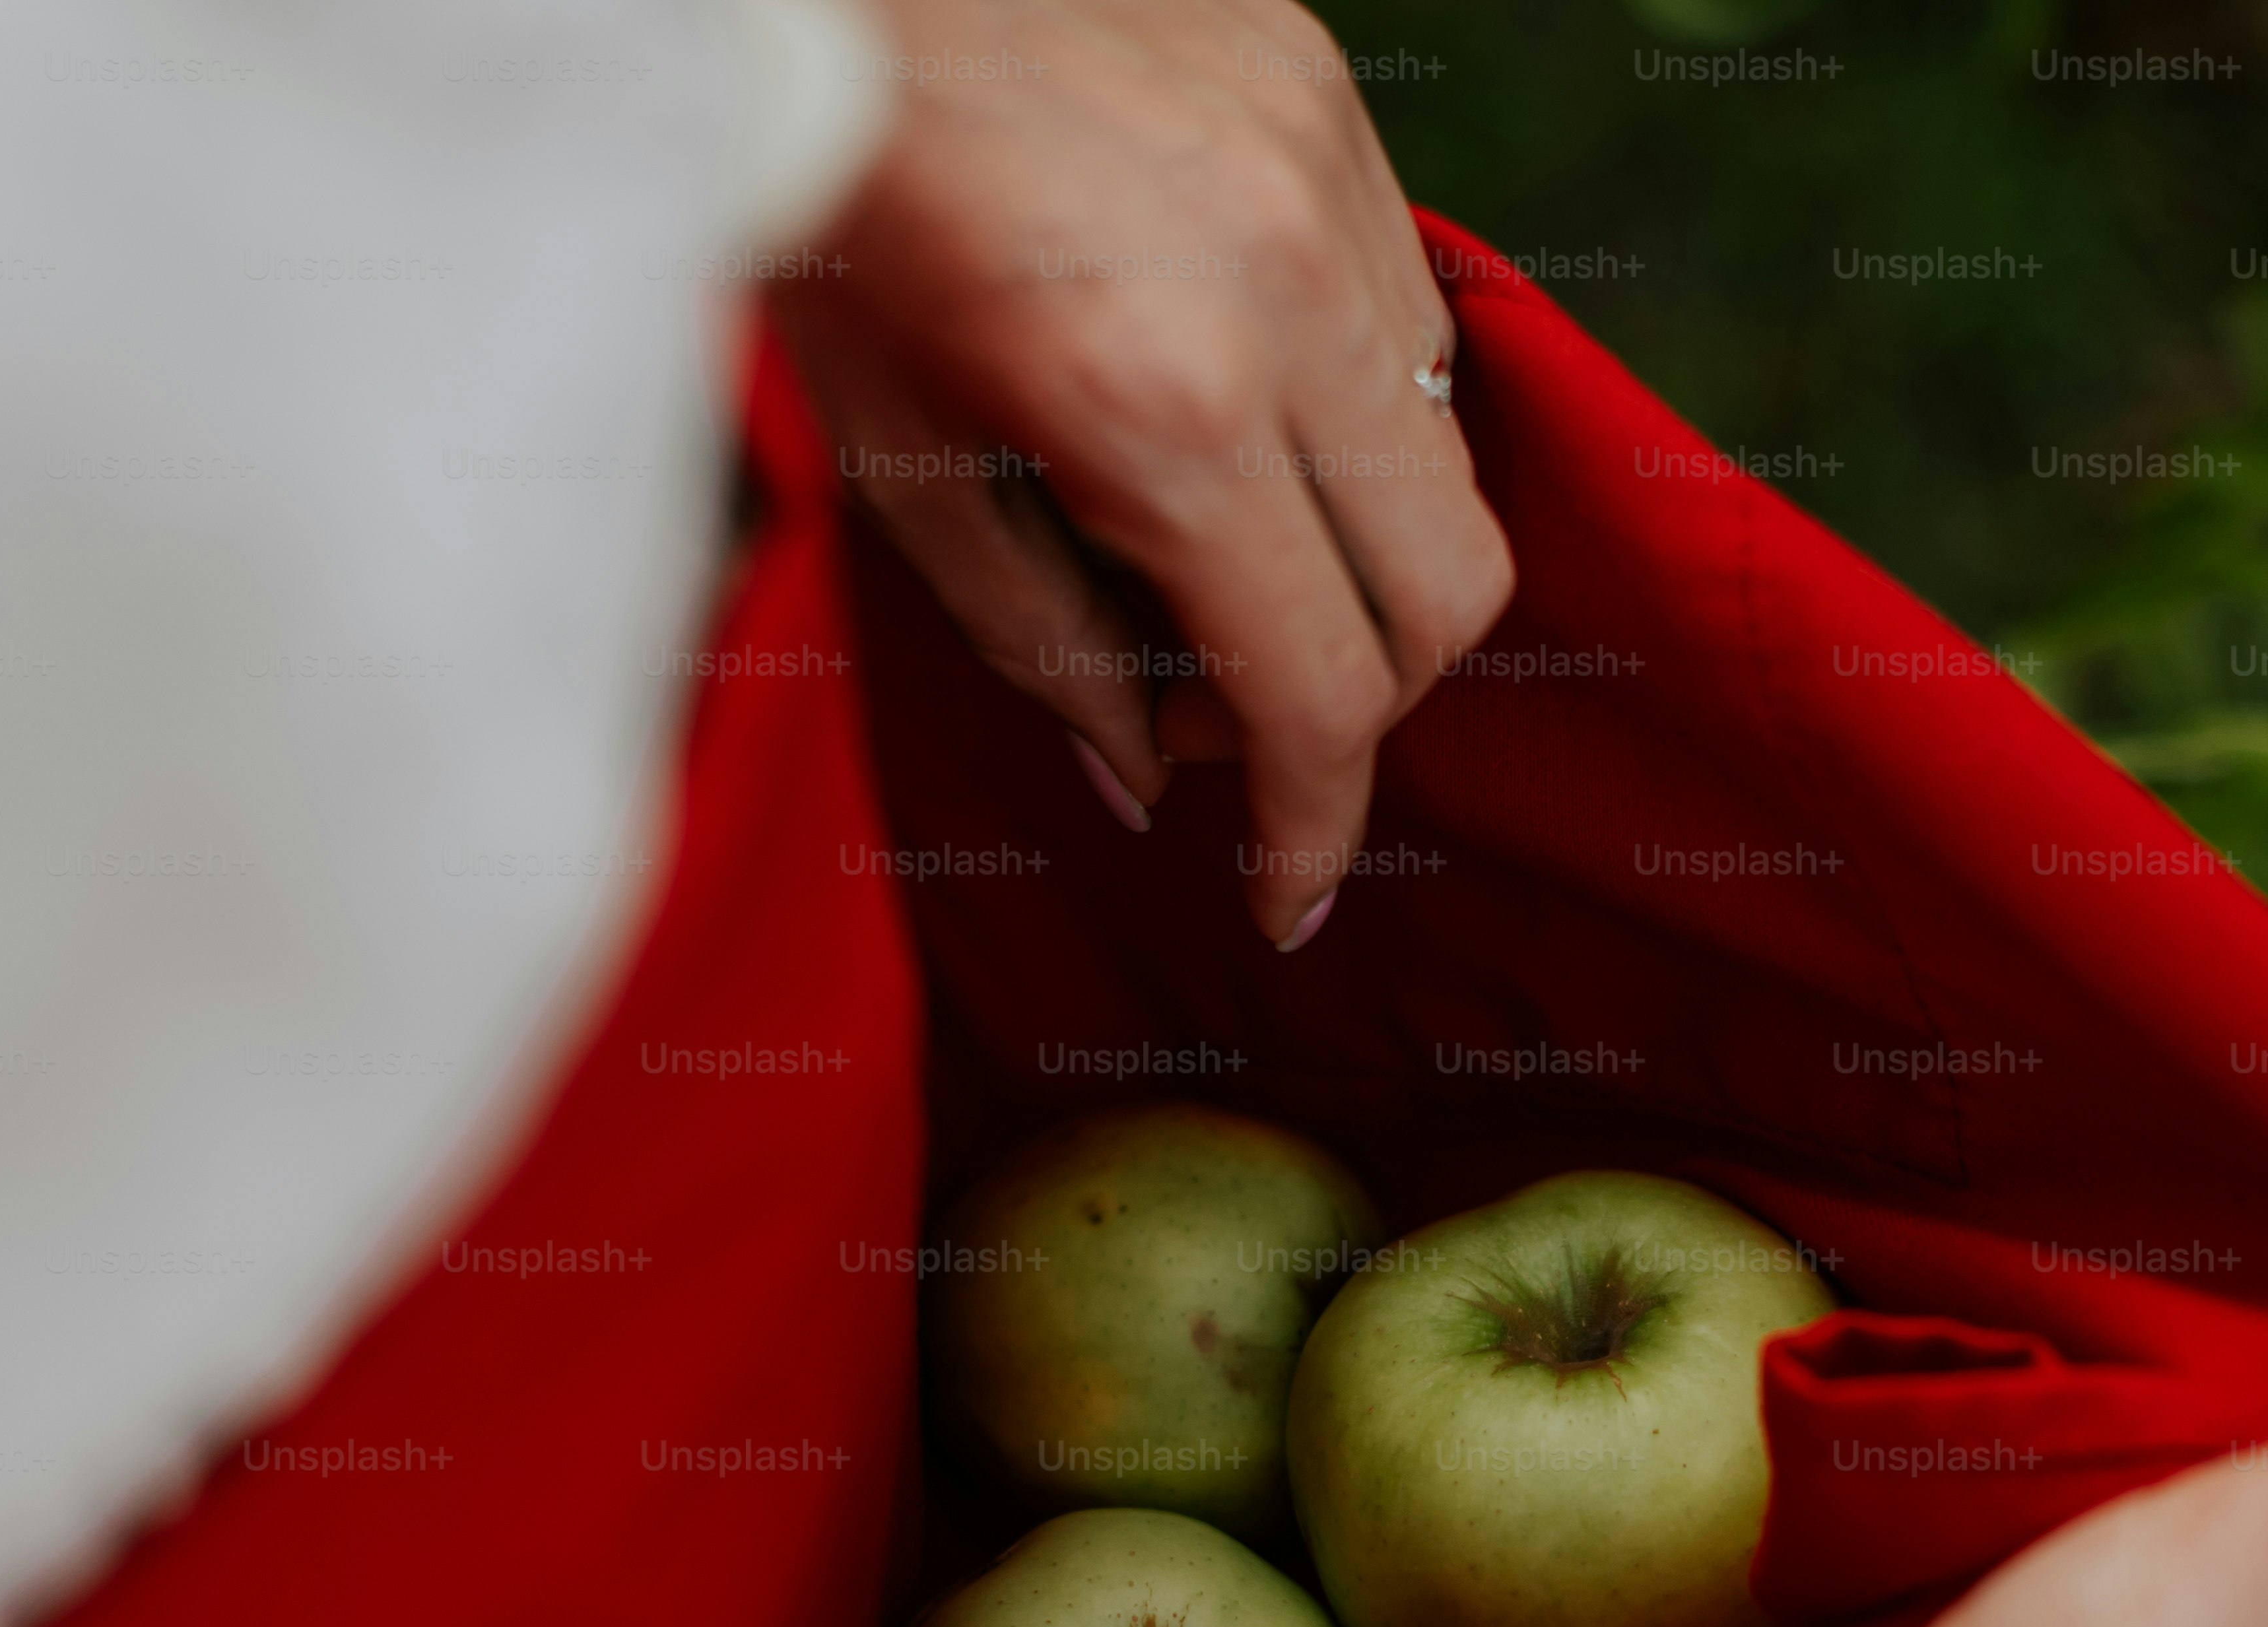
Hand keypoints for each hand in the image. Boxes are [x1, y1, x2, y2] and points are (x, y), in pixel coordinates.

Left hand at [777, 0, 1513, 948]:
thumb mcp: (896, 466)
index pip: (1322, 689)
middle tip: (1239, 724)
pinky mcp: (1327, 94)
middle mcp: (1284, 292)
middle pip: (1448, 591)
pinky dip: (1348, 404)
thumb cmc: (818, 212)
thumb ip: (1041, 640)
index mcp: (1163, 406)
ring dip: (1363, 551)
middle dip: (1363, 700)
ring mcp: (1326, 176)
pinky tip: (1234, 402)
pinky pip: (1408, 310)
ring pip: (1449, 453)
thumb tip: (1143, 783)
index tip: (1282, 892)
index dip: (1314, 823)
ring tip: (1222, 556)